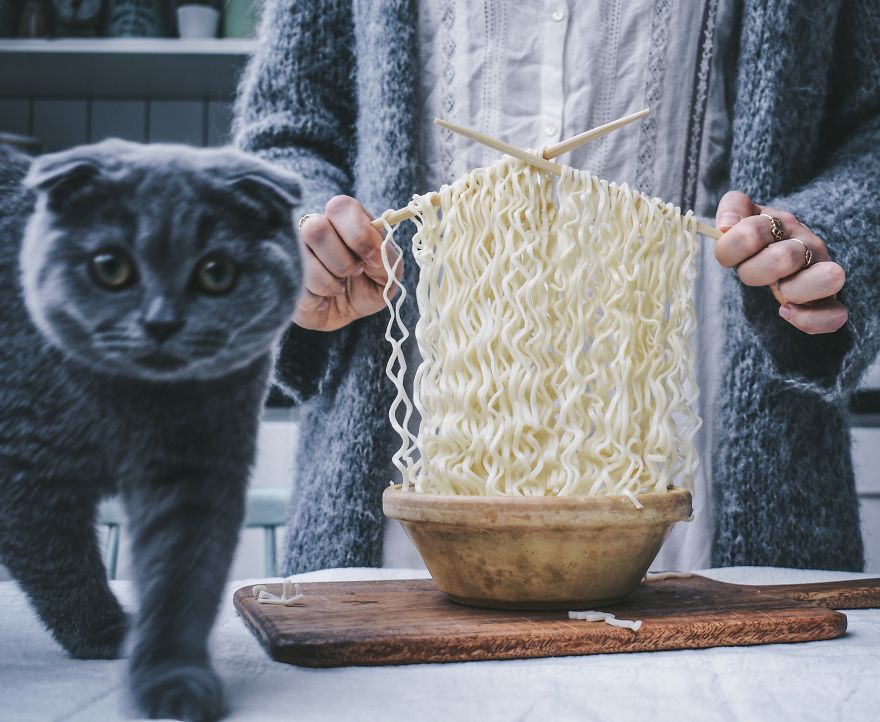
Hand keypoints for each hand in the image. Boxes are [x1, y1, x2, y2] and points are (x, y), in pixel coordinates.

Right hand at [295, 195, 401, 331]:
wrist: (343, 316)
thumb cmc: (366, 288)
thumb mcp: (387, 276)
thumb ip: (387, 259)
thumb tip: (373, 253)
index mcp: (344, 220)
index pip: (341, 206)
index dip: (358, 234)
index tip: (371, 259)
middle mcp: (315, 228)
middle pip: (317, 229)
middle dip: (343, 262)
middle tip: (354, 274)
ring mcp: (294, 251)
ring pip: (303, 258)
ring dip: (329, 283)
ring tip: (339, 289)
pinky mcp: (283, 275)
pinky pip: (295, 284)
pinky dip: (317, 300)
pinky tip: (323, 302)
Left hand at [714, 191, 847, 334]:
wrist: (779, 253)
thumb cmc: (758, 238)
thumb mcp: (744, 215)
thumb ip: (733, 206)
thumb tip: (726, 226)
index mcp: (782, 223)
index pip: (753, 231)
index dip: (730, 248)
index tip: (728, 257)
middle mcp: (807, 244)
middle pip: (784, 258)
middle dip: (753, 272)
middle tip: (750, 273)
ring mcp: (822, 272)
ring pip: (828, 279)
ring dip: (792, 290)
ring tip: (778, 290)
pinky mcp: (827, 300)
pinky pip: (834, 315)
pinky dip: (810, 319)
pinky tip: (786, 312)